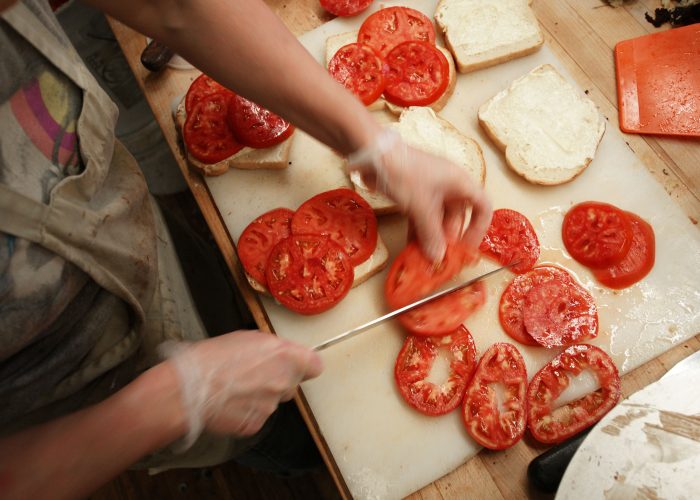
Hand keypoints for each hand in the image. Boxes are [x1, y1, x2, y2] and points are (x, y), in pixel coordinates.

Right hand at [160, 330, 322, 446]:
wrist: (188, 388)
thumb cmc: (212, 357)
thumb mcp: (247, 338)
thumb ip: (273, 348)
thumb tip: (280, 354)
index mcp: (285, 357)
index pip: (315, 366)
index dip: (304, 365)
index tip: (295, 365)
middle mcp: (283, 383)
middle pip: (292, 384)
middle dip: (277, 380)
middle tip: (254, 375)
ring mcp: (270, 407)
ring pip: (273, 401)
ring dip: (259, 396)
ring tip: (234, 388)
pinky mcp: (255, 424)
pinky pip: (257, 416)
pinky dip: (246, 411)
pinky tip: (229, 403)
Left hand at [348, 130, 491, 261]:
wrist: (374, 154)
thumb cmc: (404, 173)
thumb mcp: (421, 206)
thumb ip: (431, 233)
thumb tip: (438, 258)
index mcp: (460, 182)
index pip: (482, 206)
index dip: (479, 228)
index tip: (467, 248)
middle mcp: (449, 186)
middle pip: (458, 217)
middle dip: (450, 239)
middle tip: (441, 259)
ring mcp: (431, 190)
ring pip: (438, 219)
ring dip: (433, 238)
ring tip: (426, 258)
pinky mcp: (414, 194)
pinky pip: (422, 217)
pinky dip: (419, 231)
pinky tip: (413, 248)